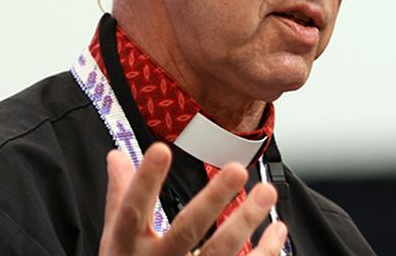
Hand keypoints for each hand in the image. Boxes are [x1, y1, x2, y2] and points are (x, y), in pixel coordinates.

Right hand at [99, 142, 287, 254]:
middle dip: (213, 199)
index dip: (145, 181)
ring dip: (247, 220)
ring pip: (221, 251)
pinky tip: (277, 228)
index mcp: (129, 246)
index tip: (161, 150)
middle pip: (186, 230)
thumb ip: (121, 196)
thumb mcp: (117, 240)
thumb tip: (117, 156)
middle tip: (236, 169)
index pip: (132, 210)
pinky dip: (266, 250)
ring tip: (266, 191)